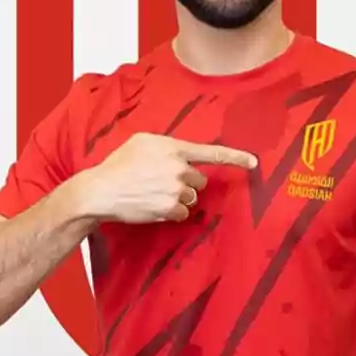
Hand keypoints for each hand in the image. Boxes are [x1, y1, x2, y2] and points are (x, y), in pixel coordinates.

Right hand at [69, 133, 256, 223]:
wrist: (101, 190)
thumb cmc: (118, 165)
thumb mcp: (141, 143)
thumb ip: (165, 146)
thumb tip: (181, 155)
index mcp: (173, 147)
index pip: (210, 153)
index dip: (235, 157)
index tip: (254, 162)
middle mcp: (178, 168)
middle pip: (199, 180)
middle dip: (186, 183)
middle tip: (161, 182)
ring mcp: (175, 189)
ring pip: (191, 198)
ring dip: (177, 198)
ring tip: (152, 193)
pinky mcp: (170, 208)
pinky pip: (182, 213)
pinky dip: (171, 212)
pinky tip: (152, 205)